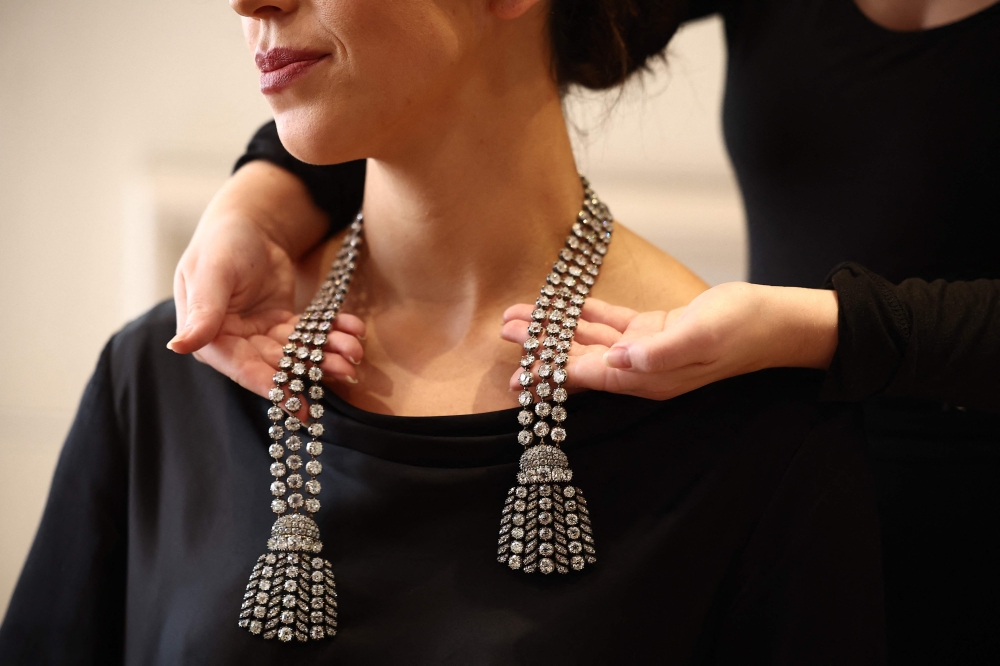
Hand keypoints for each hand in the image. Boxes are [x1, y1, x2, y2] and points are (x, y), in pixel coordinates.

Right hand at [169, 161, 364, 397]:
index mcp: (211, 338)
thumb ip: (203, 310)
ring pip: (298, 353)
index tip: (301, 404)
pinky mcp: (283, 325)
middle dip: (312, 369)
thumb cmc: (222, 243)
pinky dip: (333, 333)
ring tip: (355, 351)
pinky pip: (310, 336)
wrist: (248, 223)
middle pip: (277, 365)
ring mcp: (260, 336)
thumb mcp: (213, 272)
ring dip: (328, 354)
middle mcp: (235, 343)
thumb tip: (179, 346)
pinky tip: (355, 329)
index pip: (243, 369)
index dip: (272, 387)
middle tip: (347, 370)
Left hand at [501, 282, 838, 400]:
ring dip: (555, 328)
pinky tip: (562, 305)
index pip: (589, 377)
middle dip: (541, 348)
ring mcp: (647, 350)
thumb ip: (662, 349)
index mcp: (650, 376)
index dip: (551, 375)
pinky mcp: (656, 331)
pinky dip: (585, 314)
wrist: (780, 321)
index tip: (517, 375)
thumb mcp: (705, 334)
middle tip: (503, 330)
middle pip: (581, 359)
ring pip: (591, 339)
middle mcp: (642, 368)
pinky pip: (612, 323)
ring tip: (520, 316)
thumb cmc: (747, 327)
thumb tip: (620, 359)